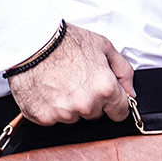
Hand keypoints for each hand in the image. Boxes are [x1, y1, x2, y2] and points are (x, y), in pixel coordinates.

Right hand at [8, 24, 134, 125]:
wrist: (31, 41)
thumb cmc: (65, 42)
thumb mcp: (103, 47)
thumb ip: (123, 72)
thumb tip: (130, 93)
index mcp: (104, 89)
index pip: (120, 113)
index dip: (114, 104)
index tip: (106, 97)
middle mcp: (86, 105)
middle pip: (95, 115)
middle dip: (90, 102)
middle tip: (77, 81)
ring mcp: (64, 114)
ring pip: (74, 118)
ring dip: (69, 106)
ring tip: (59, 83)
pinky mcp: (45, 118)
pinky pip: (53, 119)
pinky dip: (51, 108)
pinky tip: (47, 90)